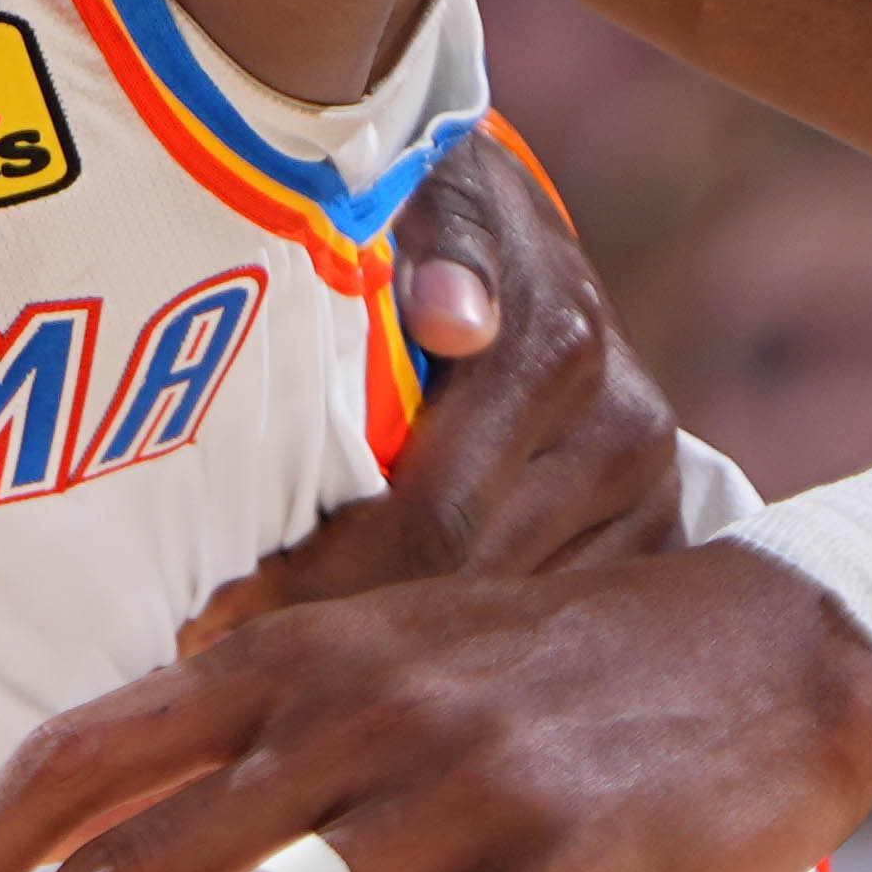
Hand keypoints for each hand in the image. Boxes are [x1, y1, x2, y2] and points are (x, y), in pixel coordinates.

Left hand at [176, 116, 683, 647]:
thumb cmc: (430, 211)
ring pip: (505, 621)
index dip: (317, 576)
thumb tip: (455, 318)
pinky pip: (547, 627)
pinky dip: (459, 648)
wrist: (519, 229)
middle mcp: (624, 429)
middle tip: (225, 656)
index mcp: (559, 347)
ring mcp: (650, 495)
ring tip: (285, 673)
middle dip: (339, 622)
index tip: (214, 616)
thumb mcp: (424, 197)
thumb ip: (438, 249)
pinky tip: (380, 653)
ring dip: (396, 648)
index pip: (431, 513)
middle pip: (464, 580)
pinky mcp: (656, 541)